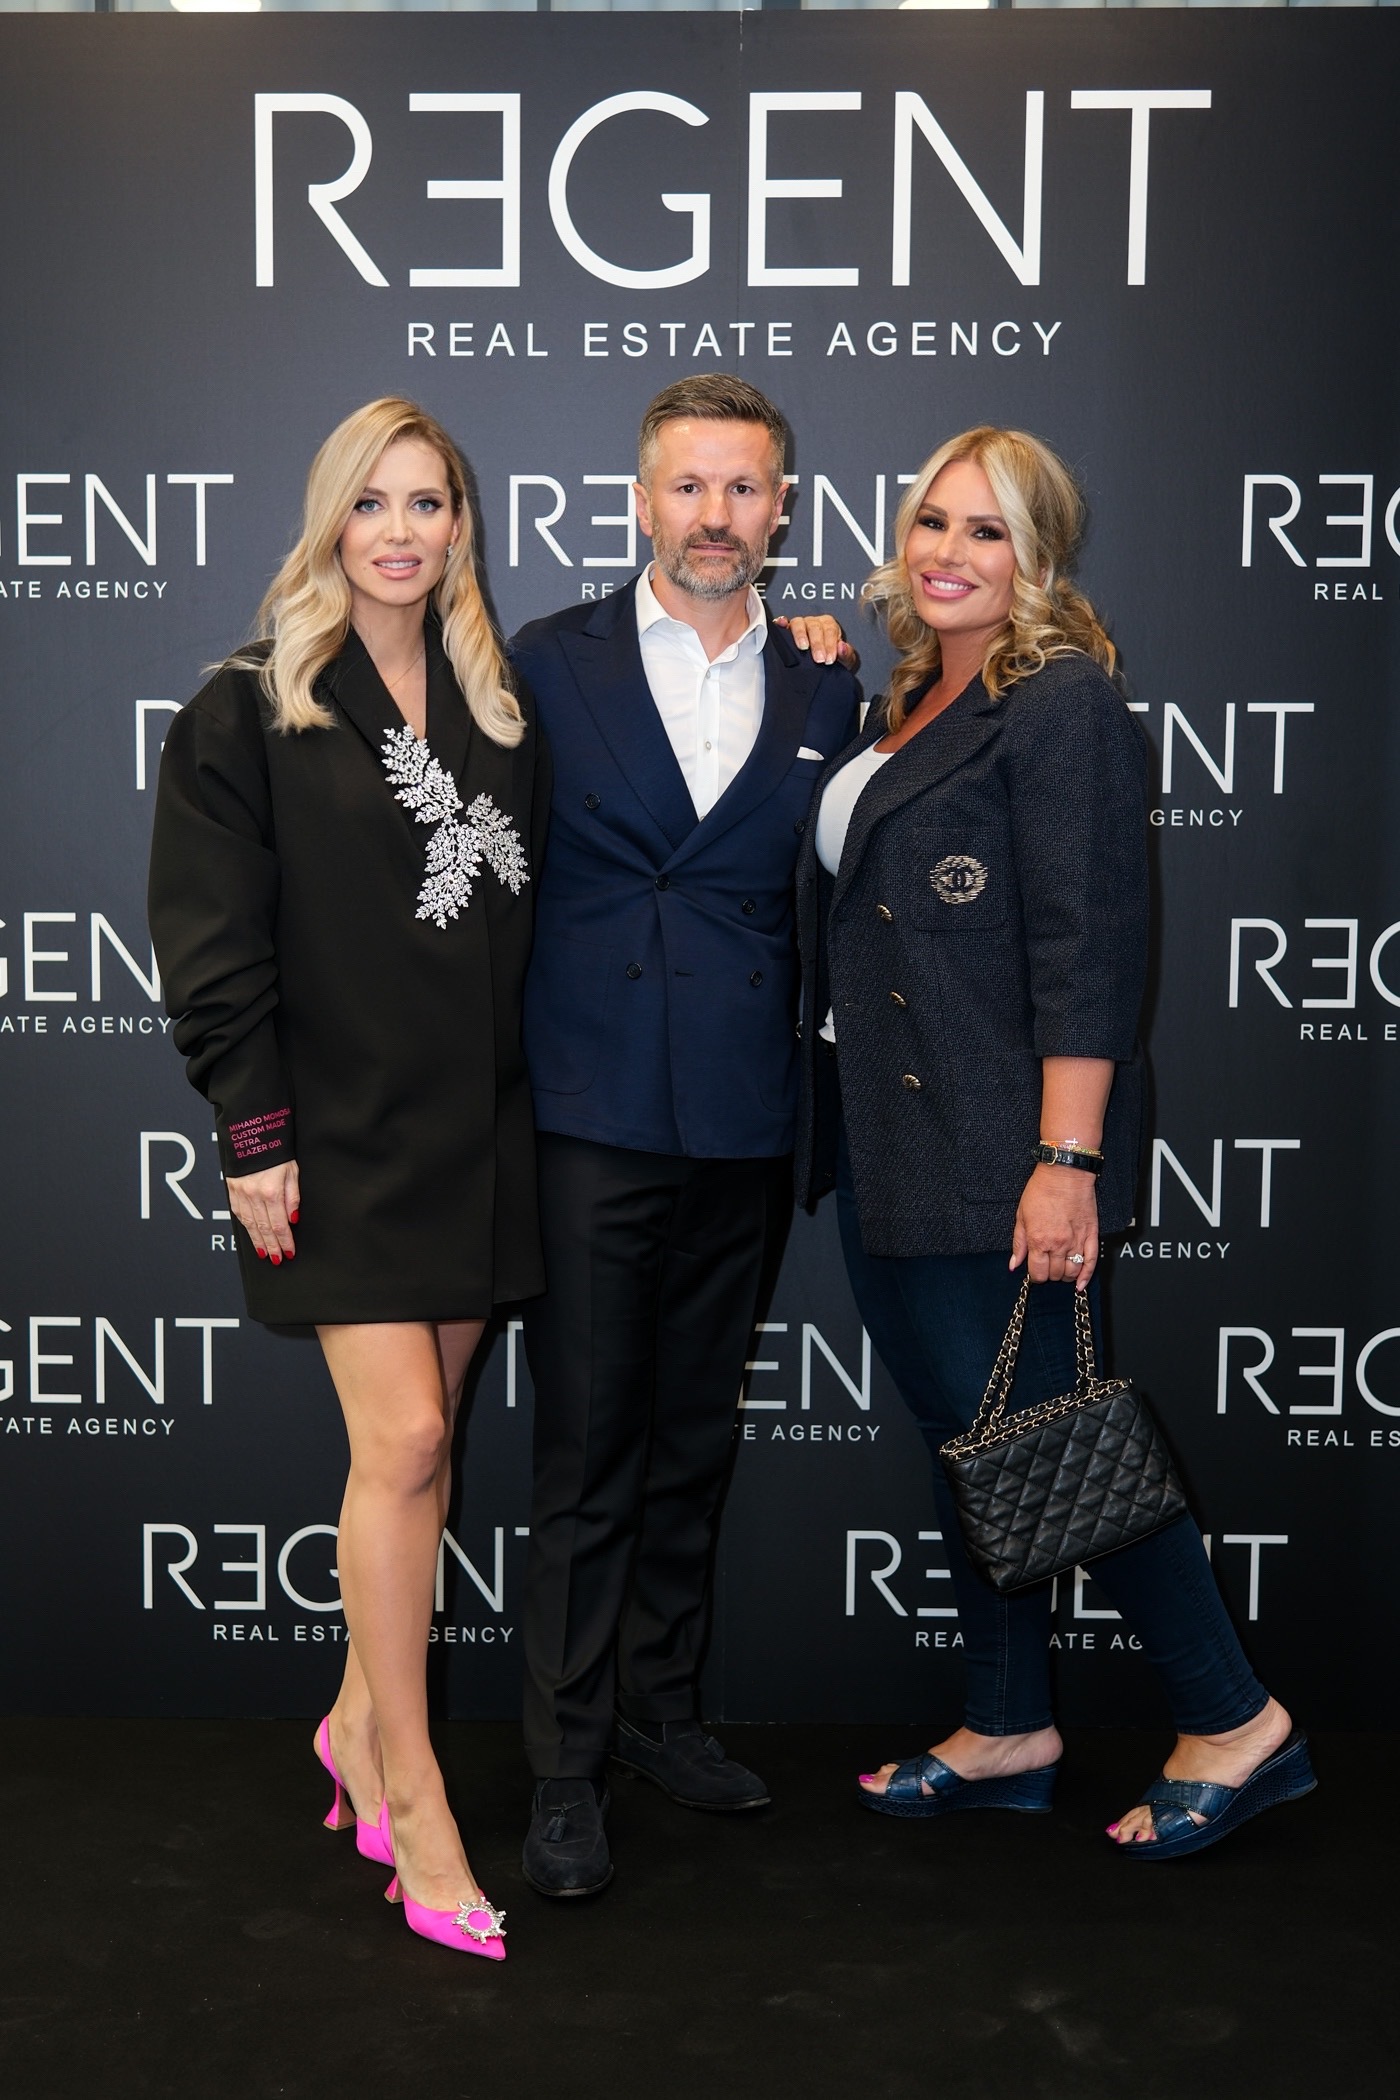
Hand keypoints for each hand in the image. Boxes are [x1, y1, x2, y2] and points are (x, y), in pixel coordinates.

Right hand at [225, 1158, 300, 1264]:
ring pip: (249, 1224)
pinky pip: (238, 1213)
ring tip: (264, 1253)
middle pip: (263, 1229)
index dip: (285, 1242)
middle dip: (272, 1247)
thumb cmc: (275, 1149)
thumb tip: (293, 1219)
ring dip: (257, 1241)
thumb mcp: (292, 1171)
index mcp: (271, 1192)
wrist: (252, 1133)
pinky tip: (251, 1234)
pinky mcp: (232, 1189)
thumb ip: (293, 1197)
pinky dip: (245, 1226)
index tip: (290, 1253)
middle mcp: (253, 1195)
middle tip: (277, 1260)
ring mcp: (240, 1193)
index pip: (279, 1225)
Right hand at [775, 614, 859, 673]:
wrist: (822, 668)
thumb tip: (841, 647)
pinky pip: (782, 624)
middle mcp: (814, 623)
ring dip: (800, 635)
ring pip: (798, 623)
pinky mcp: (786, 632)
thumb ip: (846, 654)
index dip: (830, 644)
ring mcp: (799, 626)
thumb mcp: (845, 660)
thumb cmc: (832, 661)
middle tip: (819, 659)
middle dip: (817, 644)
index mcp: (829, 626)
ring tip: (803, 647)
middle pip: (814, 627)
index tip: (829, 659)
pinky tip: (781, 625)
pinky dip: (781, 624)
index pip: (830, 630)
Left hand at [1010, 1164, 1098, 1291]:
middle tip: (1047, 1264)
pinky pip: (1091, 1262)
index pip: (1038, 1273)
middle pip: (1055, 1275)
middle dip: (1049, 1273)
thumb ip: (1019, 1243)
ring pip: (1072, 1272)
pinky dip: (1086, 1276)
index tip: (1035, 1270)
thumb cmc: (1041, 1190)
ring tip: (1061, 1268)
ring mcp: (1076, 1241)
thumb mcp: (1021, 1216)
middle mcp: (1058, 1244)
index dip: (1035, 1275)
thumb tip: (1014, 1264)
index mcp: (1038, 1240)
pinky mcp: (1091, 1235)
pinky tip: (1080, 1283)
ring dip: (1065, 1275)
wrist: (1064, 1173)